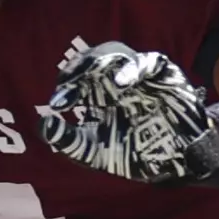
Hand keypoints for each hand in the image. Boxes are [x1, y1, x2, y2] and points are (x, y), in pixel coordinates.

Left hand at [39, 44, 218, 183]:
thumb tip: (42, 125)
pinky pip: (151, 61)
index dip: (66, 85)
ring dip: (99, 64)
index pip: (77, 77)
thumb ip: (68, 141)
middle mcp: (117, 80)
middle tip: (67, 87)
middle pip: (94, 59)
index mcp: (100, 94)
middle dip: (78, 70)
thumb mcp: (95, 152)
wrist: (175, 165)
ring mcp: (142, 76)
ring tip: (87, 82)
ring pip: (118, 53)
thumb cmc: (135, 154)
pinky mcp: (166, 77)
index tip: (57, 103)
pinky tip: (120, 83)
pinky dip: (134, 67)